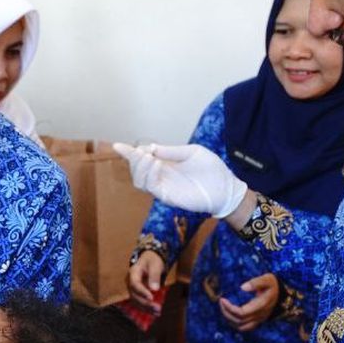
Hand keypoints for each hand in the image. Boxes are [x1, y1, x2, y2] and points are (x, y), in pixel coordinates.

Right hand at [112, 143, 247, 218]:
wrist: (226, 188)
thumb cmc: (212, 170)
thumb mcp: (191, 152)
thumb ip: (171, 151)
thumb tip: (150, 147)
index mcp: (166, 165)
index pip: (142, 160)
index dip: (129, 153)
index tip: (117, 146)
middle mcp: (161, 177)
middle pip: (136, 171)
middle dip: (133, 159)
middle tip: (141, 152)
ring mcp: (164, 188)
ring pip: (139, 180)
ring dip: (140, 167)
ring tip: (149, 158)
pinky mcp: (168, 197)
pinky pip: (151, 187)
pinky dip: (149, 175)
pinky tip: (157, 164)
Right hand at [127, 250, 165, 313]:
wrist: (149, 259)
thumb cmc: (152, 260)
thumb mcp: (155, 265)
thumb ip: (154, 276)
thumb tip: (155, 289)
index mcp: (133, 273)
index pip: (135, 284)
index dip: (142, 292)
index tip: (151, 298)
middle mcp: (130, 282)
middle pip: (134, 295)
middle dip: (145, 303)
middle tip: (157, 308)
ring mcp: (132, 288)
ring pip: (136, 301)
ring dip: (146, 308)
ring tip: (157, 312)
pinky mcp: (137, 293)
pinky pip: (139, 302)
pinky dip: (146, 308)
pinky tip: (155, 313)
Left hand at [219, 272, 278, 331]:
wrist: (282, 295)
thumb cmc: (272, 285)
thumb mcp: (267, 279)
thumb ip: (256, 282)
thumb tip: (242, 287)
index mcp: (261, 305)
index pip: (242, 313)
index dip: (230, 308)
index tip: (222, 299)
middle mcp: (260, 315)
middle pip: (239, 320)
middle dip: (227, 312)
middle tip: (221, 301)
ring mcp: (259, 320)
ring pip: (241, 326)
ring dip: (229, 319)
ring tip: (223, 307)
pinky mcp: (257, 321)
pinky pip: (244, 327)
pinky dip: (235, 323)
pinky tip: (229, 314)